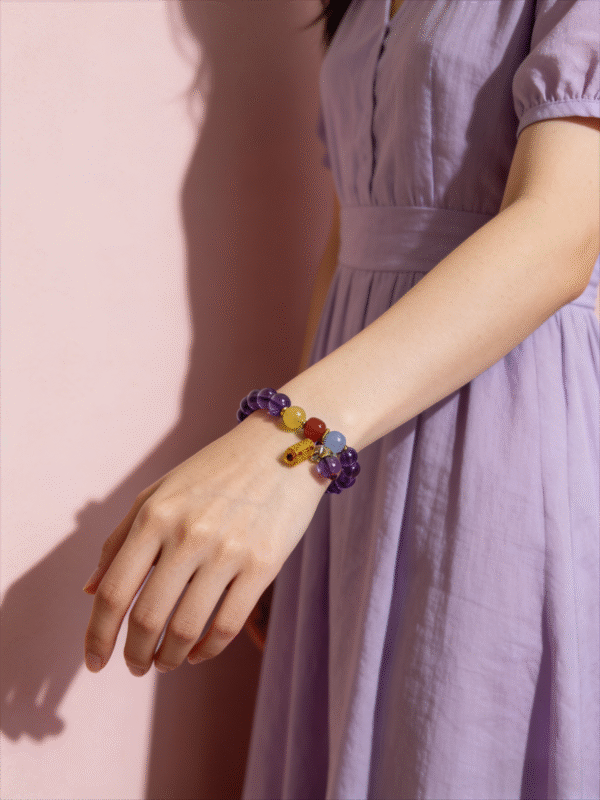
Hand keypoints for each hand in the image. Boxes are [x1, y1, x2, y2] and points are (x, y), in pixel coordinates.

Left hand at [82, 413, 328, 675]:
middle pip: (147, 618)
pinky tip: (198, 652)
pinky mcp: (265, 563)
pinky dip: (208, 650)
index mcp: (155, 514)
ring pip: (186, 628)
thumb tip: (89, 590)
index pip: (113, 590)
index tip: (94, 661)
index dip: (97, 635)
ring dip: (169, 658)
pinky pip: (228, 624)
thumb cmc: (216, 470)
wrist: (284, 445)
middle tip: (136, 666)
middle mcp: (187, 533)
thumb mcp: (160, 491)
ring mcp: (228, 550)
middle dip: (135, 655)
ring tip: (166, 662)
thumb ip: (121, 538)